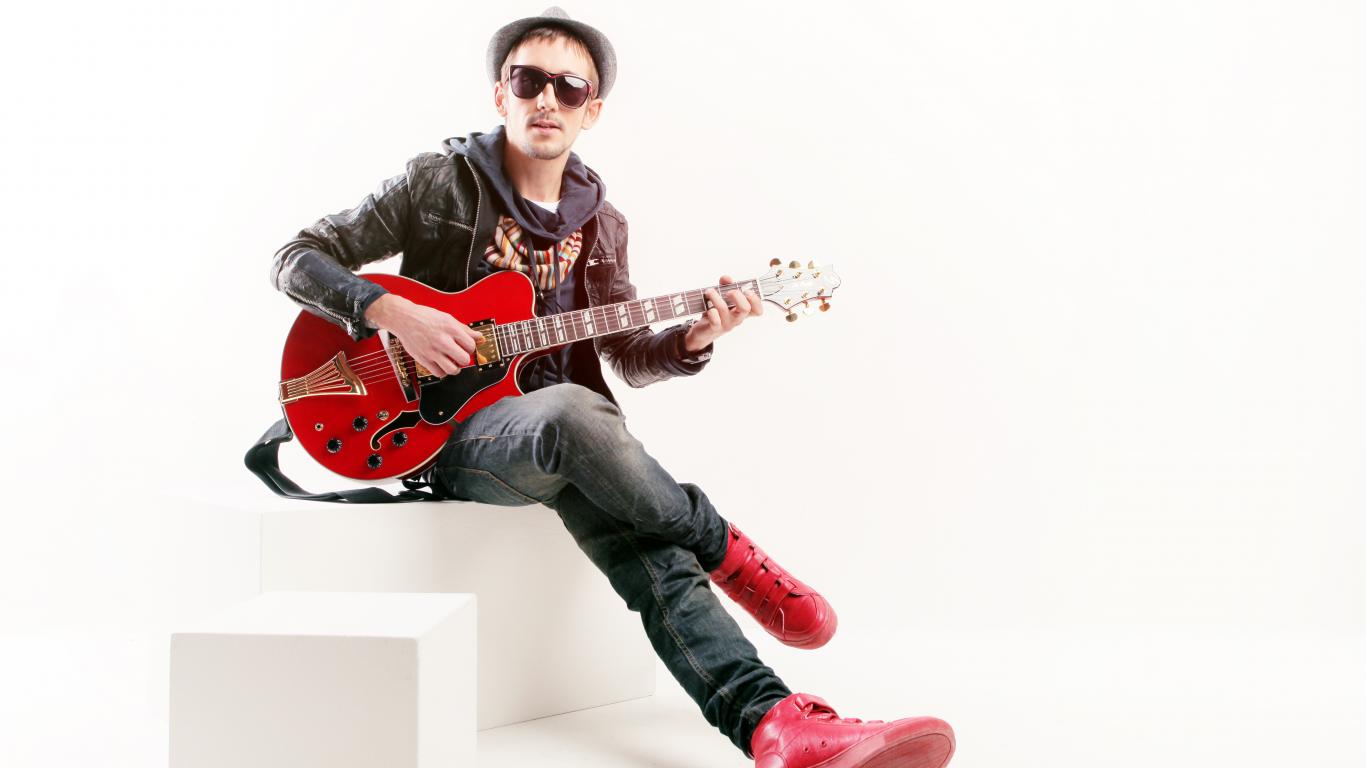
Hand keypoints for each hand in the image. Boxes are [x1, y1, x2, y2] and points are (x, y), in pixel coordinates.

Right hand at [363, 293, 482, 376]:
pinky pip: (439, 373)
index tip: (466, 347)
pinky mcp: (423, 359)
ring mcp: (432, 351)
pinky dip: (443, 372)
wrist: (404, 318)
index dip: (470, 347)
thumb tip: (479, 337)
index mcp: (450, 328)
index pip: (471, 345)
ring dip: (455, 368)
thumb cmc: (425, 317)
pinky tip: (441, 364)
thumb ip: (464, 329)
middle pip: (464, 359)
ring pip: (453, 369)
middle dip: (464, 358)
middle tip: (460, 355)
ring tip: (452, 362)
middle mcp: (442, 340)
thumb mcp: (448, 318)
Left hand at [684, 275, 762, 351]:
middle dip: (737, 295)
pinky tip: (708, 308)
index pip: (758, 310)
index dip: (756, 300)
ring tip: (709, 291)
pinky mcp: (714, 328)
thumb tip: (727, 278)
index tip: (747, 291)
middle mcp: (737, 318)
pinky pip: (715, 320)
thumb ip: (726, 285)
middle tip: (728, 292)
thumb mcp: (722, 297)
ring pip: (724, 309)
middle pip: (745, 308)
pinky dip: (711, 312)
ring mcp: (726, 324)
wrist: (703, 331)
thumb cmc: (716, 311)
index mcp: (742, 311)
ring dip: (716, 297)